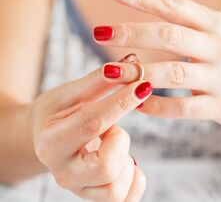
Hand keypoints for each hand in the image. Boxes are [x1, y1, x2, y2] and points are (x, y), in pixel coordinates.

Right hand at [30, 65, 151, 200]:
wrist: (45, 137)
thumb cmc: (59, 112)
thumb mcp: (72, 93)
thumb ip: (100, 80)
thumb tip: (133, 62)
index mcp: (52, 142)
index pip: (93, 123)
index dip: (122, 102)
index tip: (144, 84)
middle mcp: (63, 172)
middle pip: (106, 166)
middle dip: (120, 140)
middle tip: (113, 128)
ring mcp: (79, 188)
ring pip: (116, 188)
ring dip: (126, 159)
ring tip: (112, 143)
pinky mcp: (94, 197)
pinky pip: (125, 200)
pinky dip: (135, 180)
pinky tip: (127, 162)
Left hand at [94, 0, 220, 128]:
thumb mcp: (214, 29)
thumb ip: (179, 7)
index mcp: (214, 24)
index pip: (174, 5)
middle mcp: (218, 47)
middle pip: (170, 36)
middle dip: (133, 33)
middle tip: (100, 33)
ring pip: (174, 72)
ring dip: (139, 73)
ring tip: (109, 72)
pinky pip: (183, 108)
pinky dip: (157, 106)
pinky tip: (137, 103)